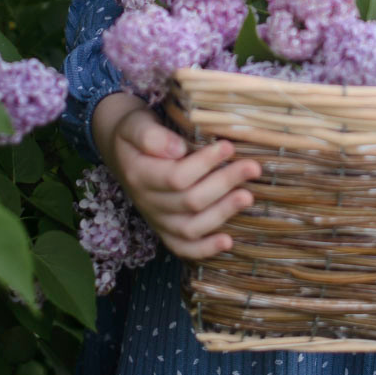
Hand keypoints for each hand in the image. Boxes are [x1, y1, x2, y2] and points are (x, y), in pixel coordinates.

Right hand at [92, 92, 260, 260]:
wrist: (123, 151)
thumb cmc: (136, 132)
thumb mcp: (135, 125)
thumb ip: (150, 136)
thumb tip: (178, 149)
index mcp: (139, 175)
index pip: (176, 177)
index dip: (205, 164)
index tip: (228, 146)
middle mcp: (148, 202)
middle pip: (190, 201)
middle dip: (224, 184)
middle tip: (252, 167)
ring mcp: (157, 220)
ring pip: (190, 227)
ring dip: (222, 213)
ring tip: (248, 197)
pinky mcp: (166, 230)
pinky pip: (183, 248)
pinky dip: (205, 249)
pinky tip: (228, 242)